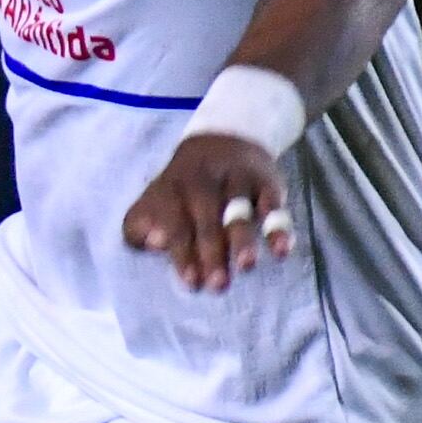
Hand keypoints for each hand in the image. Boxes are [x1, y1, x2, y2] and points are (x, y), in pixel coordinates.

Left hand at [122, 129, 290, 293]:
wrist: (223, 138)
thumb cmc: (181, 189)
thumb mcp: (153, 201)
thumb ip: (140, 226)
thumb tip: (152, 243)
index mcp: (172, 187)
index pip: (174, 221)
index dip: (181, 251)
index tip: (189, 280)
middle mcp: (204, 181)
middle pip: (207, 217)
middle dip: (212, 251)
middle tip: (217, 285)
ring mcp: (237, 180)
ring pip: (240, 209)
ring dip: (243, 238)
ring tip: (246, 265)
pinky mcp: (266, 182)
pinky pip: (274, 205)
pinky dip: (279, 228)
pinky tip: (281, 251)